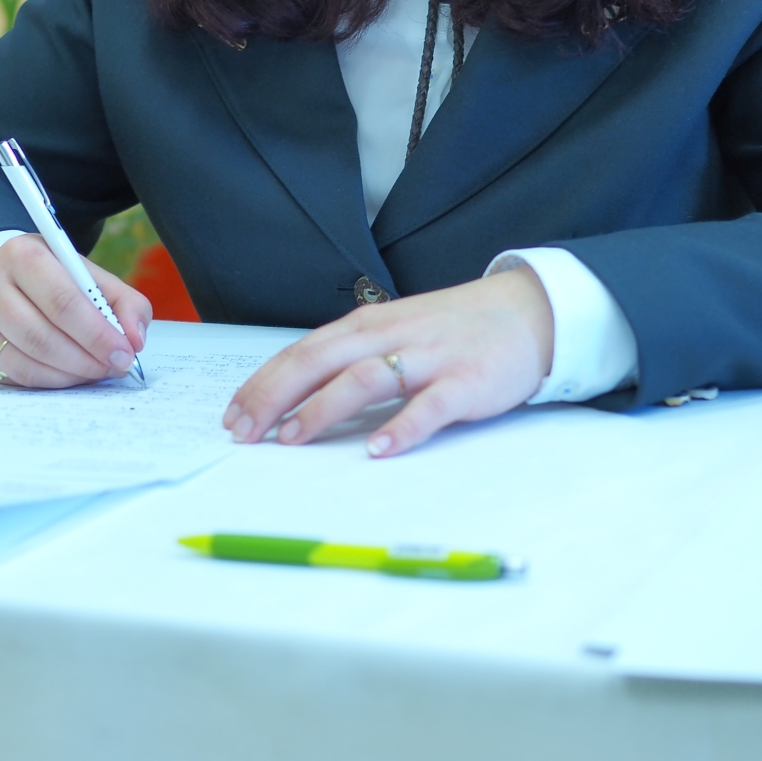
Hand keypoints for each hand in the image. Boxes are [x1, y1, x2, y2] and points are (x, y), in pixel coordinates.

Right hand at [0, 235, 151, 388]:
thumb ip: (124, 302)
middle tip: (114, 367)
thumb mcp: (90, 276)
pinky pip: (17, 377)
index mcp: (21, 255)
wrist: (6, 280)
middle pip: (41, 336)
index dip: (97, 334)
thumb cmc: (55, 279)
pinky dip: (52, 382)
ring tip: (96, 370)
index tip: (124, 353)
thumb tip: (134, 339)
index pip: (62, 302)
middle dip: (87, 359)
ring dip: (71, 374)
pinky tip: (71, 374)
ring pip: (28, 362)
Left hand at [222, 266, 554, 458]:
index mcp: (367, 326)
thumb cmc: (453, 329)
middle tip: (244, 433)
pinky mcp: (465, 381)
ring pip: (364, 378)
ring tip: (292, 438)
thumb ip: (350, 357)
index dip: (262, 384)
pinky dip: (401, 426)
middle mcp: (390, 336)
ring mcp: (428, 358)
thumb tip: (295, 395)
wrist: (528, 312)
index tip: (232, 416)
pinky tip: (378, 448)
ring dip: (323, 409)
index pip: (301, 352)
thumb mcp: (393, 331)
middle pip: (319, 362)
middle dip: (275, 397)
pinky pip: (429, 405)